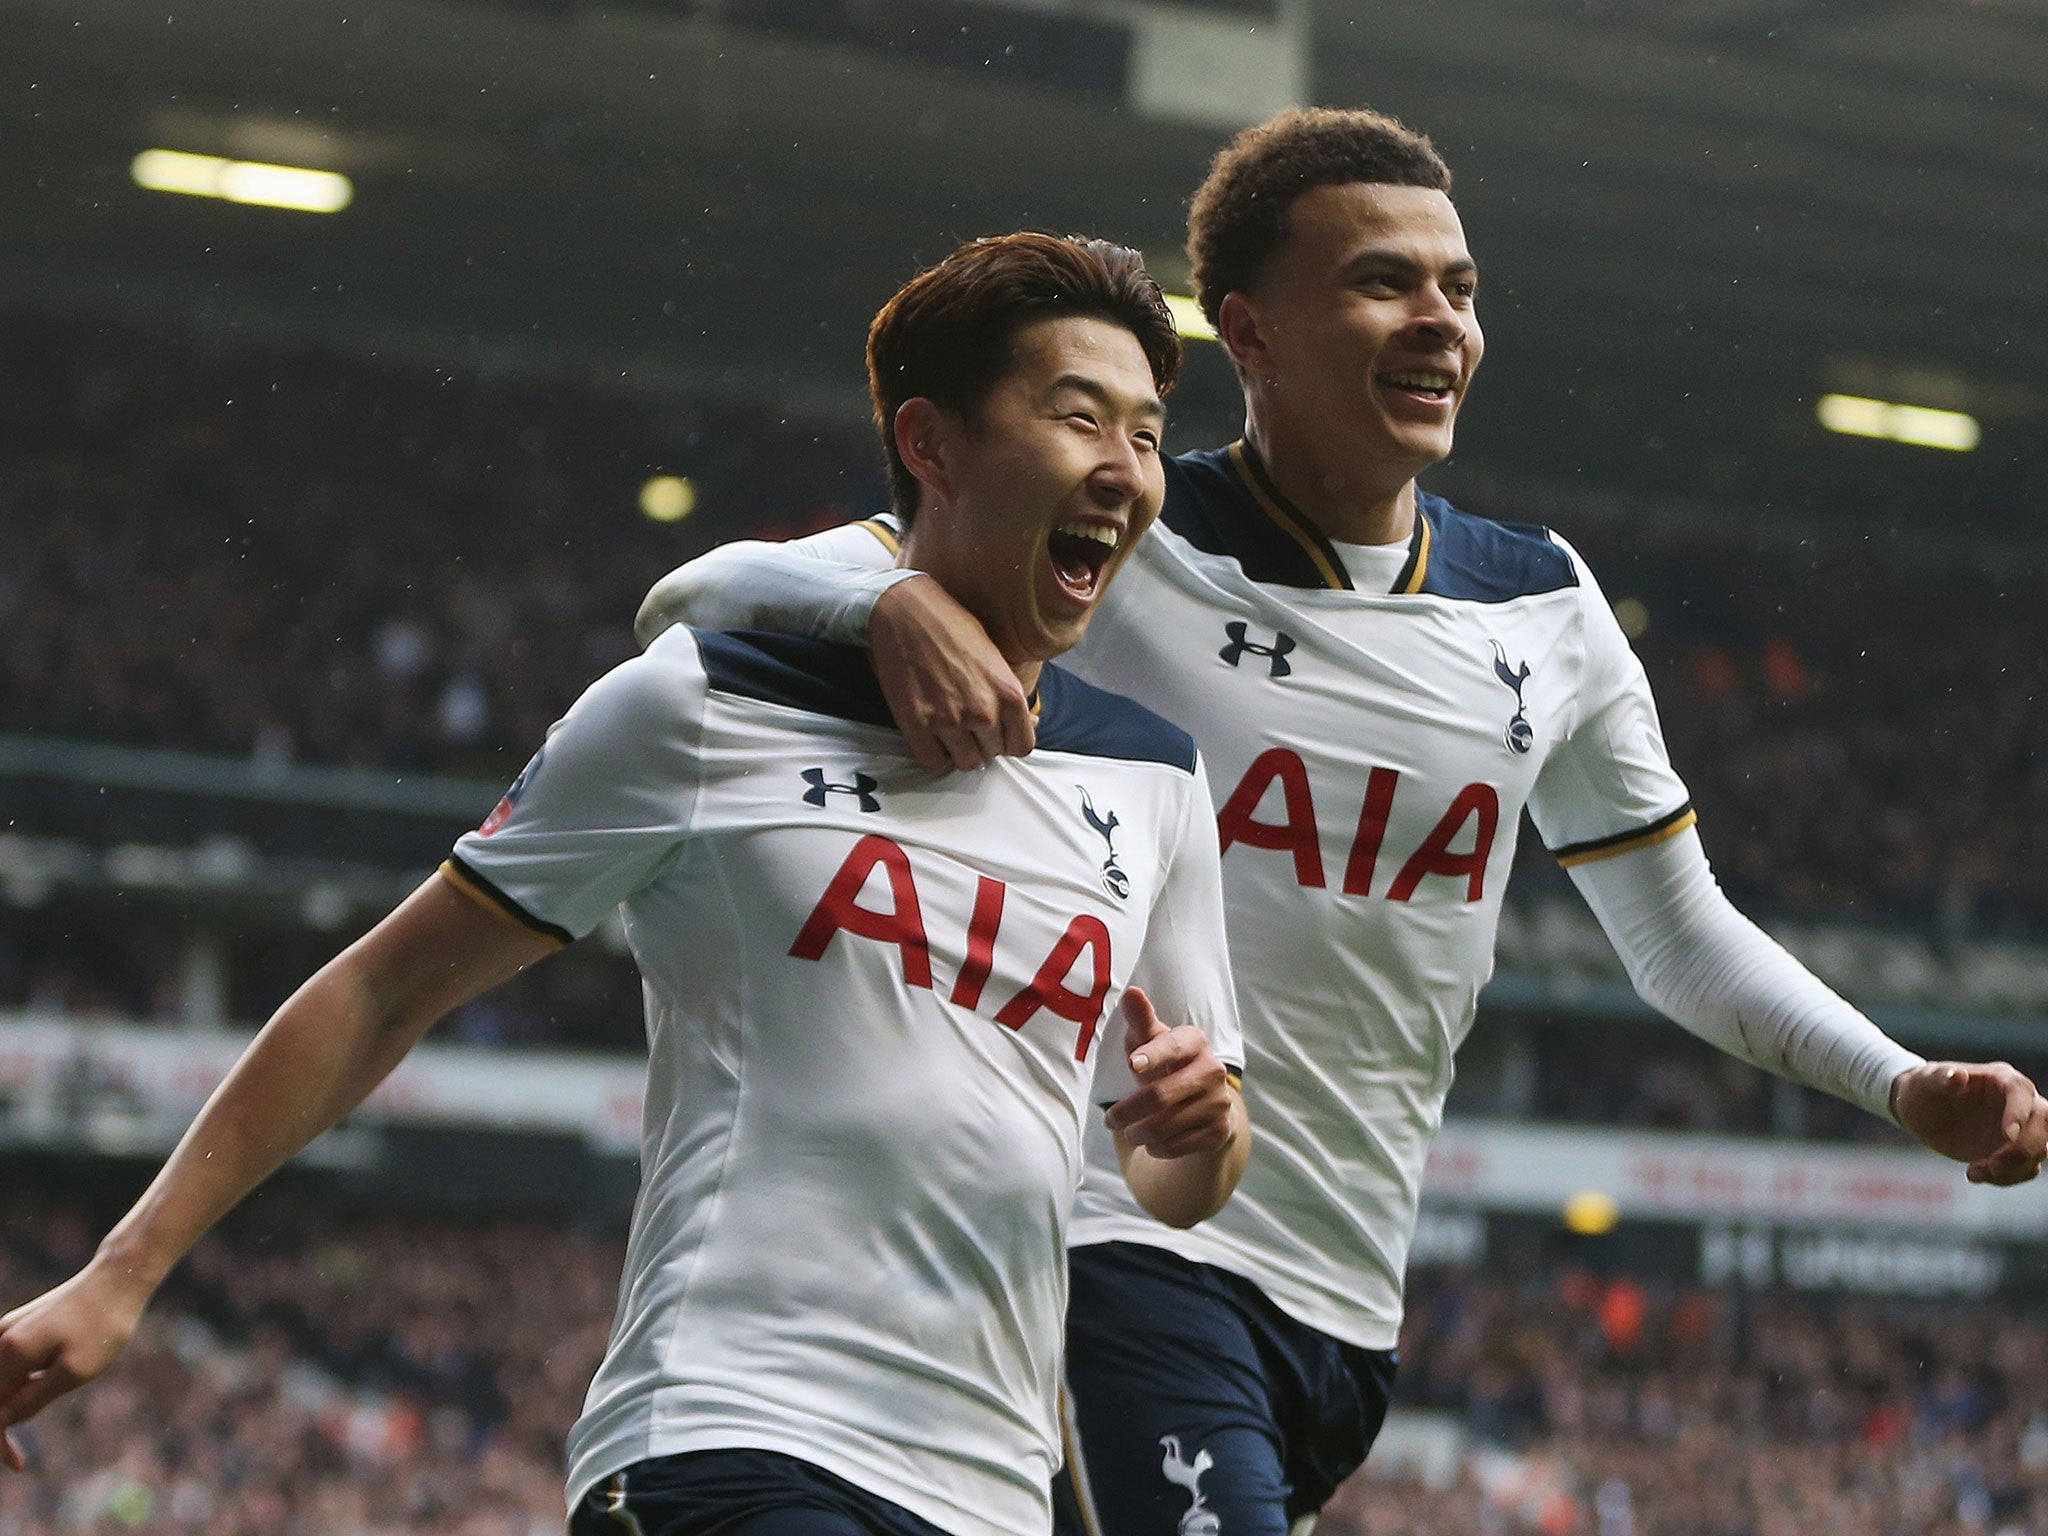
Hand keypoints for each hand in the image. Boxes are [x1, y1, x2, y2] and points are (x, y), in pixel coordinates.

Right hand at [0, 1262, 152, 1471]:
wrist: (119, 1277)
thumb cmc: (103, 1325)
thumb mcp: (75, 1372)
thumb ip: (33, 1399)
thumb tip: (2, 1420)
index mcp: (9, 1352)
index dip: (0, 1442)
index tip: (18, 1466)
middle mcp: (1, 1339)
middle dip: (2, 1427)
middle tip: (20, 1460)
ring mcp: (9, 1330)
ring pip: (0, 1383)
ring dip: (11, 1407)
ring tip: (40, 1416)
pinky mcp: (21, 1327)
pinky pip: (10, 1367)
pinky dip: (18, 1387)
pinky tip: (44, 1389)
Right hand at [870, 575, 1035, 772]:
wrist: (907, 611)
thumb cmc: (952, 627)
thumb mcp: (995, 657)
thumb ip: (1011, 696)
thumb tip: (1031, 723)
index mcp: (1009, 693)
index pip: (1022, 745)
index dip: (1009, 741)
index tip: (997, 733)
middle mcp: (983, 711)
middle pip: (992, 755)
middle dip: (983, 742)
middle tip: (969, 724)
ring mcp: (949, 720)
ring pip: (965, 762)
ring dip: (959, 750)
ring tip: (950, 728)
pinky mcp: (917, 723)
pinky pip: (932, 762)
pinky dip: (934, 753)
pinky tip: (932, 735)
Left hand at [1105, 988, 1239, 1158]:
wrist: (1202, 1106)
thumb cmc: (1165, 1066)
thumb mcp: (1150, 1043)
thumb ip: (1140, 1020)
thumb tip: (1131, 992)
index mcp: (1195, 1041)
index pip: (1172, 1046)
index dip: (1152, 1055)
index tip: (1132, 1064)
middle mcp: (1213, 1070)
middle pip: (1160, 1095)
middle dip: (1127, 1111)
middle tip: (1109, 1120)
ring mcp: (1220, 1102)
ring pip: (1166, 1126)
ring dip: (1138, 1133)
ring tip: (1129, 1132)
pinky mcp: (1221, 1130)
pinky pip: (1178, 1146)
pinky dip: (1157, 1148)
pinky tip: (1151, 1143)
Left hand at [1890, 1060, 2047, 1185]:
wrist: (1920, 1111)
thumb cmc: (1922, 1089)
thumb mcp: (1923, 1082)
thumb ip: (1940, 1078)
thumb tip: (1958, 1075)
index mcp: (2000, 1078)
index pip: (2021, 1092)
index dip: (2019, 1114)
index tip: (2007, 1136)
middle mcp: (2018, 1102)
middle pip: (2044, 1123)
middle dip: (2025, 1148)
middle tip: (1994, 1165)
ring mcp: (2019, 1128)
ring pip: (2039, 1150)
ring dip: (2013, 1168)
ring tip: (1974, 1172)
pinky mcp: (2012, 1150)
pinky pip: (2026, 1168)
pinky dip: (2006, 1178)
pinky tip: (1974, 1174)